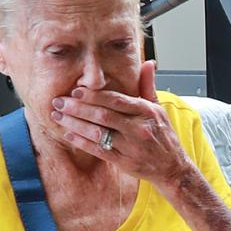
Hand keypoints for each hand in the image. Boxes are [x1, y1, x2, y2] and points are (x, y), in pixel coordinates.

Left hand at [50, 62, 188, 188]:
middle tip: (59, 101)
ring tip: (58, 116)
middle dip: (78, 108)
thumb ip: (148, 86)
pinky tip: (68, 134)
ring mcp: (131, 146)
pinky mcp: (124, 161)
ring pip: (98, 133)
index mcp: (146, 111)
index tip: (75, 91)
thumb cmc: (163, 135)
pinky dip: (81, 142)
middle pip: (103, 115)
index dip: (94, 95)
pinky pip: (98, 150)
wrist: (172, 167)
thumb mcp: (159, 108)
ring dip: (75, 124)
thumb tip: (148, 63)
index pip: (116, 100)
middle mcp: (138, 128)